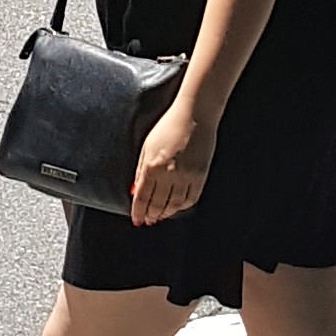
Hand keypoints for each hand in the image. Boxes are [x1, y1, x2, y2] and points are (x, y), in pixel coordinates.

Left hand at [130, 96, 210, 227]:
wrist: (196, 115)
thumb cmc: (170, 125)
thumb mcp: (147, 146)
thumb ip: (141, 170)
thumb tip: (136, 190)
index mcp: (153, 165)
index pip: (142, 197)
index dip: (138, 211)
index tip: (136, 219)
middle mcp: (169, 174)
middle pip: (158, 204)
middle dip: (151, 215)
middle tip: (148, 220)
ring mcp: (187, 176)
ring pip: (174, 205)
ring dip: (165, 213)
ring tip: (160, 216)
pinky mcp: (200, 175)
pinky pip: (191, 199)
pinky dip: (182, 206)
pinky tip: (176, 207)